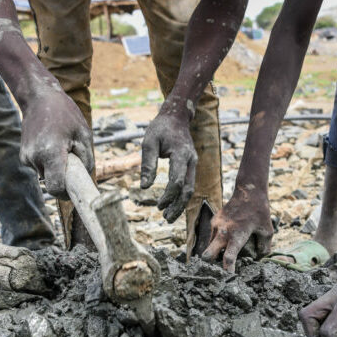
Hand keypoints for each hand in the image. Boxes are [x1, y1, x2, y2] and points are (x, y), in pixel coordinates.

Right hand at [20, 90, 92, 198]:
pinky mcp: (23, 156)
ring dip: (57, 169)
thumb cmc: (64, 114)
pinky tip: (52, 145)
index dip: (67, 194)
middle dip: (64, 179)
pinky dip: (49, 163)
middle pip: (52, 183)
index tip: (76, 192)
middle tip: (74, 162)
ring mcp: (26, 157)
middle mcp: (34, 158)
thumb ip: (86, 160)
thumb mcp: (84, 135)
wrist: (38, 98)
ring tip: (62, 147)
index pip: (56, 188)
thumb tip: (84, 180)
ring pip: (47, 176)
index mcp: (50, 153)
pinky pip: (41, 167)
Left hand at [140, 97, 197, 222]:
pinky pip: (188, 184)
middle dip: (178, 206)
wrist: (176, 117)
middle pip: (188, 189)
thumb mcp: (149, 142)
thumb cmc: (160, 129)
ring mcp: (193, 164)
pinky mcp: (190, 166)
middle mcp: (191, 161)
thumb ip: (147, 164)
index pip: (178, 181)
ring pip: (190, 189)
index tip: (158, 205)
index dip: (168, 196)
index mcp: (182, 154)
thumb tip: (144, 187)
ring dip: (180, 204)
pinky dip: (181, 196)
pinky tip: (172, 205)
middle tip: (166, 218)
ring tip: (168, 216)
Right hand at [201, 184, 273, 271]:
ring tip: (222, 257)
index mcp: (237, 235)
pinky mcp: (214, 221)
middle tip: (216, 272)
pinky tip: (224, 242)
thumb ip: (264, 248)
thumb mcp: (267, 230)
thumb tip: (260, 260)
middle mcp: (223, 232)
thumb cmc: (260, 211)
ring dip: (213, 254)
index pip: (229, 258)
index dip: (228, 271)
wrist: (248, 191)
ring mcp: (216, 226)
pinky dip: (215, 243)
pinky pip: (211, 237)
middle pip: (207, 255)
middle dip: (209, 265)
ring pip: (208, 247)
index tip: (228, 280)